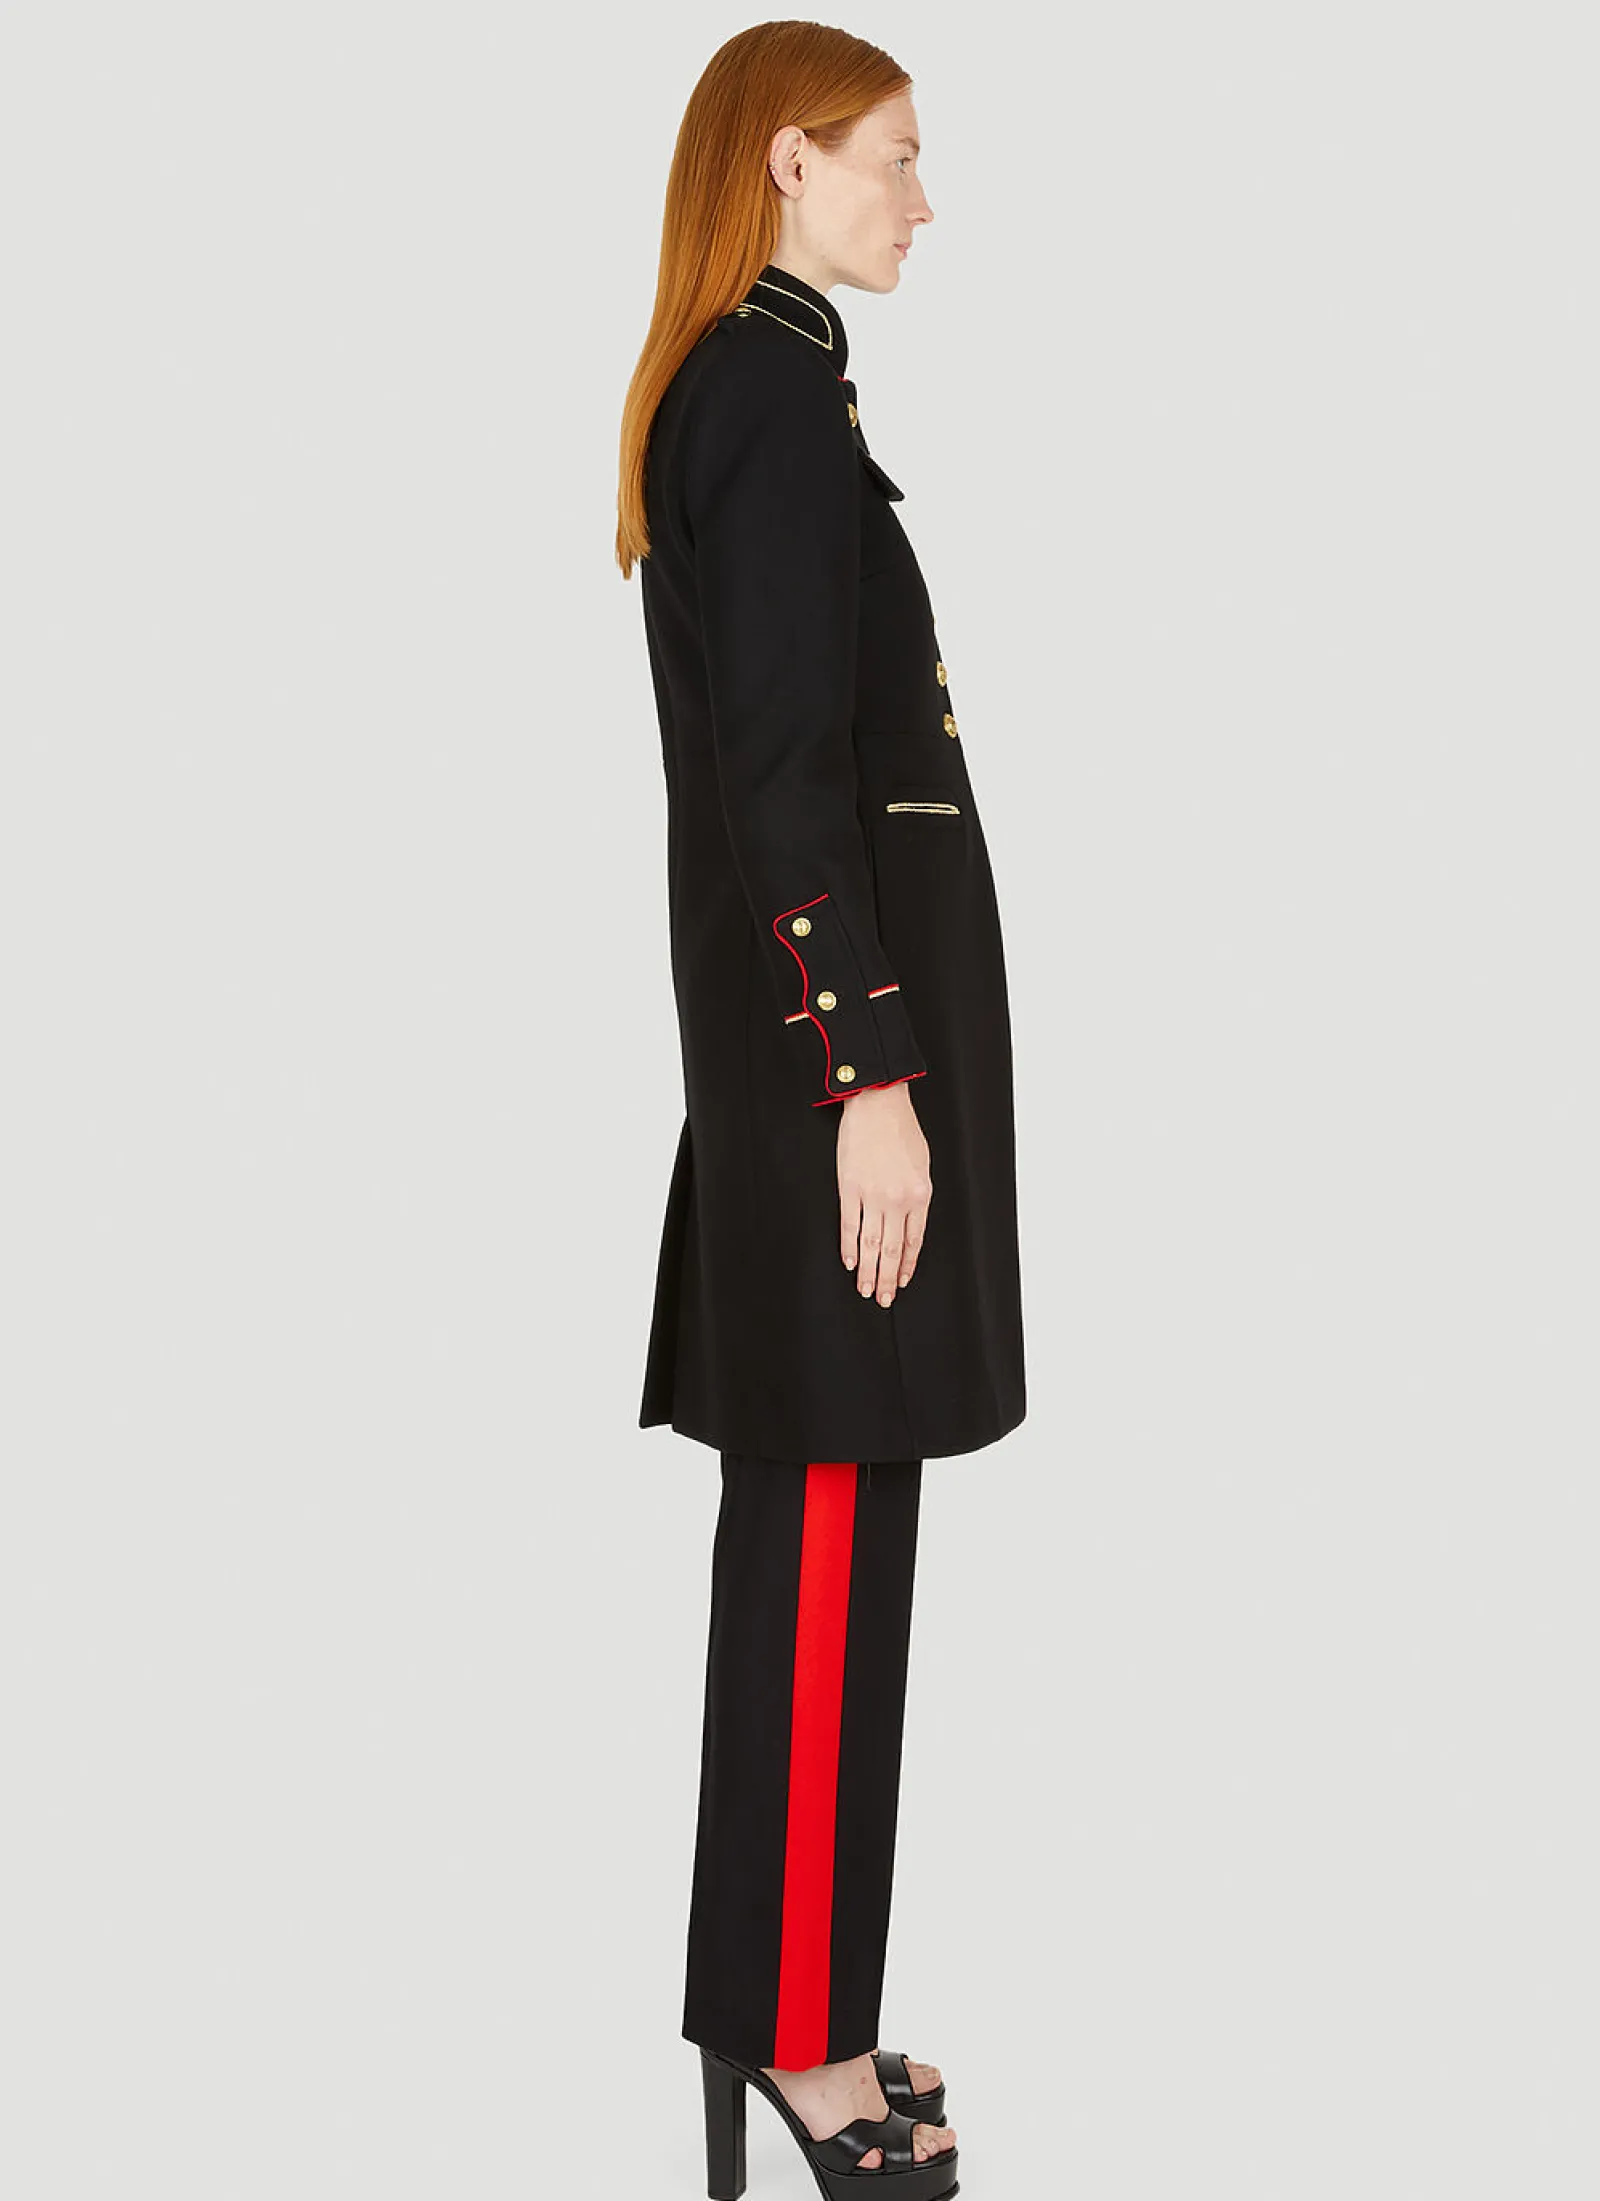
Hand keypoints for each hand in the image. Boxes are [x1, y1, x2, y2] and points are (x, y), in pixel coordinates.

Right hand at [836, 1081, 931, 1305]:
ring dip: (869, 1271)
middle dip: (889, 1279)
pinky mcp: (849, 1189)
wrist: (878, 1104)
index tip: (903, 1282)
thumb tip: (910, 1219)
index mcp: (920, 1195)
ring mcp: (872, 1196)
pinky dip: (850, 1248)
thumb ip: (917, 1194)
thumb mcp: (922, 1164)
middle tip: (884, 1300)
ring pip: (872, 1244)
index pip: (914, 1241)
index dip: (908, 1265)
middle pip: (893, 1250)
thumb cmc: (902, 1129)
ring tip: (866, 1290)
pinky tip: (851, 1263)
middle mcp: (898, 1200)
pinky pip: (850, 1226)